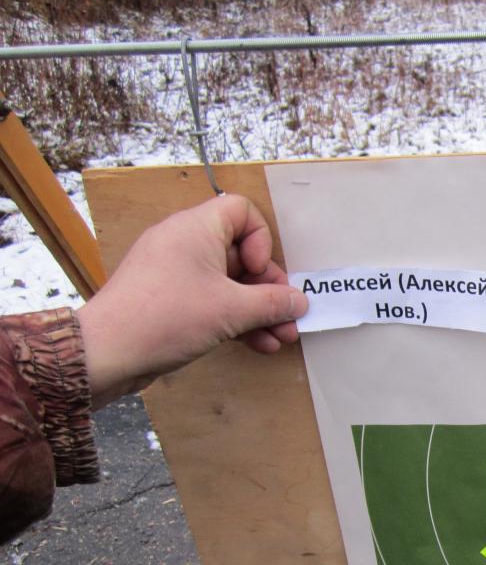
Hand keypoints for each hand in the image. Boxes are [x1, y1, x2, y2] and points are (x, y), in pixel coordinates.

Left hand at [76, 194, 308, 408]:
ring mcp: (176, 273)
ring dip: (258, 311)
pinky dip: (236, 319)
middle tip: (287, 316)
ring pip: (230, 283)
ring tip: (281, 337)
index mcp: (196, 229)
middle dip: (269, 289)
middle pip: (241, 254)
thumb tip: (299, 302)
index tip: (261, 272)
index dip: (261, 240)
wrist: (108, 352)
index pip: (242, 212)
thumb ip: (272, 303)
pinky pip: (213, 301)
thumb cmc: (165, 317)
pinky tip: (259, 344)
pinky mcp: (170, 300)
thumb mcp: (231, 310)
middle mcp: (184, 243)